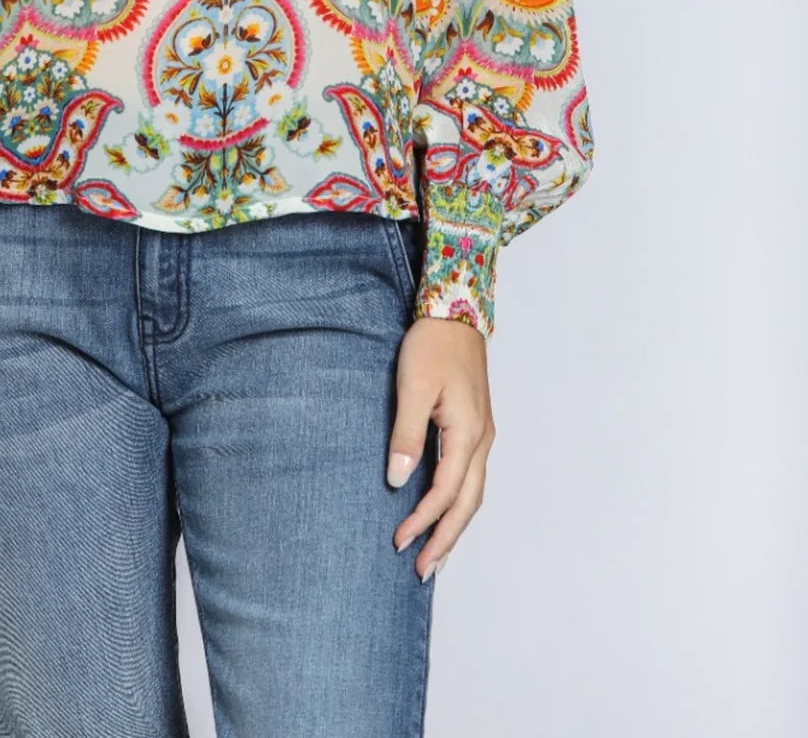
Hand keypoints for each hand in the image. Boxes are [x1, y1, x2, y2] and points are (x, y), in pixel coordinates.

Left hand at [386, 317, 494, 578]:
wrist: (455, 311)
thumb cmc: (432, 345)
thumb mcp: (414, 387)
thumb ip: (407, 435)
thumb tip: (398, 480)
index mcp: (468, 433)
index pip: (446, 492)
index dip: (423, 521)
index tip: (400, 542)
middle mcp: (482, 439)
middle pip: (468, 503)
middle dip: (446, 538)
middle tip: (423, 570)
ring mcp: (483, 433)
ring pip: (473, 493)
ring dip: (454, 525)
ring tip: (434, 553)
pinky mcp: (476, 426)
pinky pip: (471, 477)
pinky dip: (458, 502)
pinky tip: (444, 510)